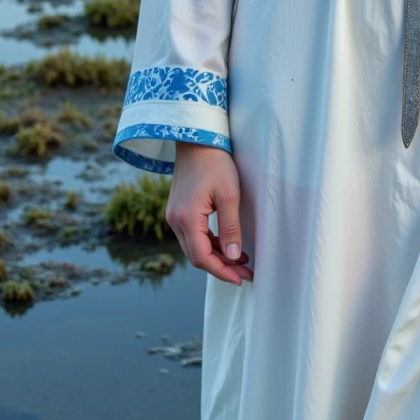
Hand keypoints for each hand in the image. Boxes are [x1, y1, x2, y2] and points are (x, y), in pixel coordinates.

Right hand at [167, 143, 252, 284]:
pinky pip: (193, 236)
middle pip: (197, 256)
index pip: (202, 257)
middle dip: (221, 267)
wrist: (197, 139)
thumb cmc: (215, 163)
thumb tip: (234, 257)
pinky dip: (210, 244)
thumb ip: (231, 228)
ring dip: (217, 256)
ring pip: (194, 247)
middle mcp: (175, 221)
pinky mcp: (178, 211)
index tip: (241, 279)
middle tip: (246, 273)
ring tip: (242, 260)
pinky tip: (228, 244)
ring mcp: (174, 216)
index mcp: (186, 218)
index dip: (222, 272)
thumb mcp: (229, 195)